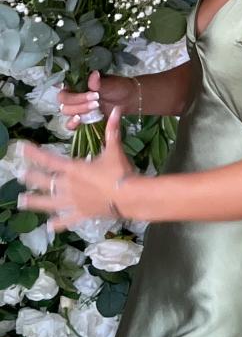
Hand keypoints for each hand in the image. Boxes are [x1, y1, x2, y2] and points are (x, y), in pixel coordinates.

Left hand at [18, 108, 135, 230]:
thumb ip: (112, 131)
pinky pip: (67, 219)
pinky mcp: (81, 214)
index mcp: (74, 169)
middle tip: (18, 175)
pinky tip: (50, 226)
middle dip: (30, 177)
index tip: (21, 147)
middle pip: (44, 181)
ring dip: (34, 201)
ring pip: (48, 203)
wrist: (129, 197)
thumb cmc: (119, 172)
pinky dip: (58, 223)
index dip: (34, 153)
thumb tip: (116, 109)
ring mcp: (73, 202)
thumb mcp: (115, 150)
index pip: (49, 159)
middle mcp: (68, 186)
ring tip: (21, 201)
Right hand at [58, 71, 136, 129]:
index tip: (92, 95)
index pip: (65, 89)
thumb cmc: (118, 88)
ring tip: (95, 108)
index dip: (73, 94)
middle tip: (96, 102)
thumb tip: (93, 75)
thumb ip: (99, 83)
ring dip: (79, 111)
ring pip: (66, 112)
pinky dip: (73, 124)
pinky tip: (80, 121)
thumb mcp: (110, 84)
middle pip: (64, 102)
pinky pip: (70, 124)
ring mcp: (77, 108)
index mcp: (77, 84)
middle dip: (79, 103)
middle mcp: (74, 95)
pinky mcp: (82, 119)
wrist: (128, 100)